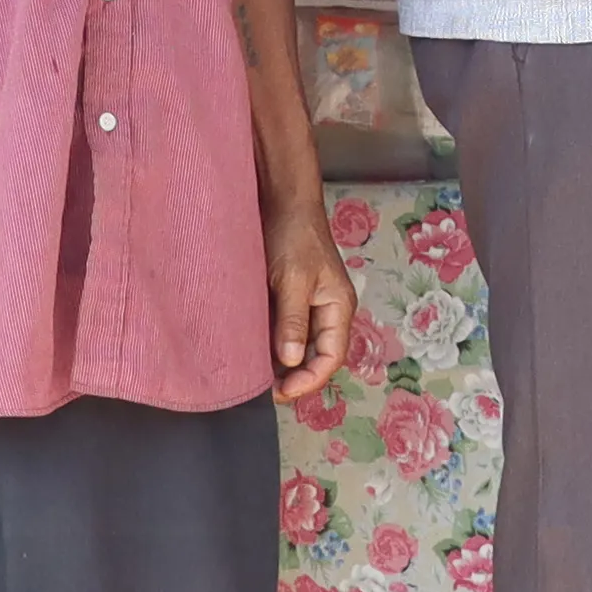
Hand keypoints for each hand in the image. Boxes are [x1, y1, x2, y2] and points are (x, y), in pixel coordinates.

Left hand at [267, 202, 358, 407]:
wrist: (283, 200)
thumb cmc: (294, 235)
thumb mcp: (293, 279)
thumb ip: (292, 321)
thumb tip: (290, 361)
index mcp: (338, 307)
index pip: (331, 357)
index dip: (309, 380)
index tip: (281, 392)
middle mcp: (329, 310)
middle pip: (317, 356)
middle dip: (295, 376)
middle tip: (264, 390)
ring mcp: (311, 305)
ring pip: (300, 345)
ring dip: (282, 362)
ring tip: (256, 375)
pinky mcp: (292, 298)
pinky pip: (286, 330)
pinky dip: (272, 344)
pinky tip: (253, 351)